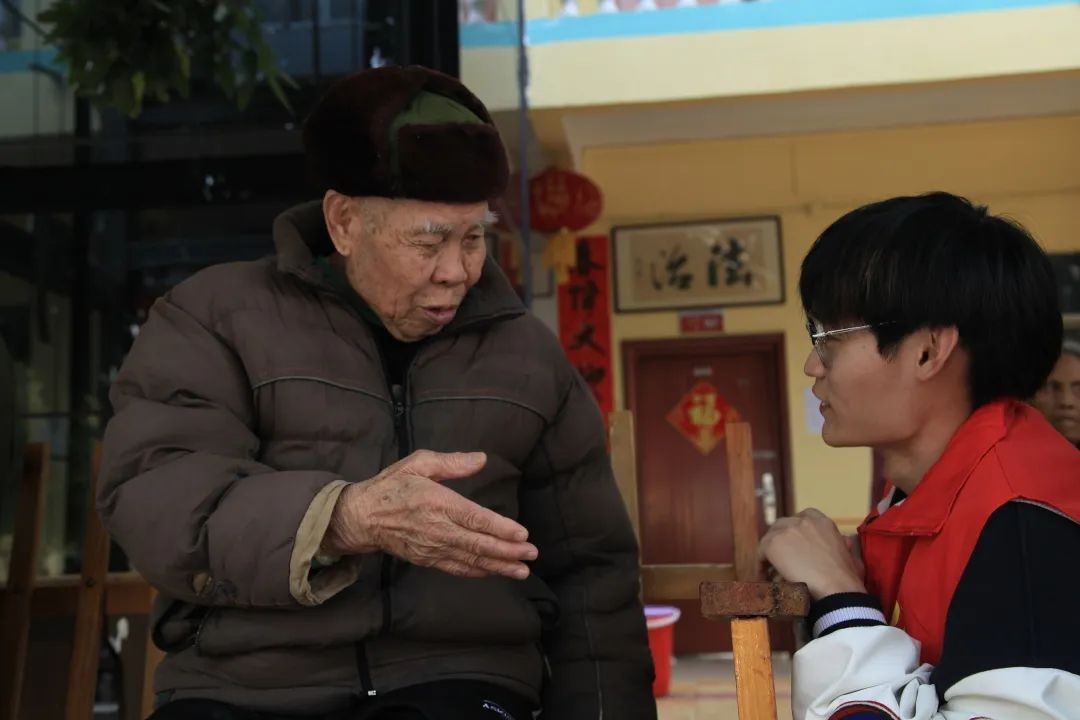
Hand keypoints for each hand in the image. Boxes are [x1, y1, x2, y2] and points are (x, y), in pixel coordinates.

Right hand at [321, 450, 537, 579]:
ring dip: (498, 566)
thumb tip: (481, 459)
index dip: (500, 528)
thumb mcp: (419, 463)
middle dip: (507, 551)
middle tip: (531, 554)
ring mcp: (432, 548)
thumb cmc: (392, 486)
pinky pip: (456, 568)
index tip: (522, 534)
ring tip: (522, 570)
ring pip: (470, 560)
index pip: (474, 518)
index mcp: (437, 502)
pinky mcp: (427, 560)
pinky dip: (477, 572)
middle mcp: (437, 528)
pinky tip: (494, 572)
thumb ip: (452, 462)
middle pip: (477, 543)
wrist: (362, 516)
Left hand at [758, 508, 866, 599]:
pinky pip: (761, 552)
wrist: (836, 588)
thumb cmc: (848, 578)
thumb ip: (843, 544)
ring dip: (772, 550)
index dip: (797, 532)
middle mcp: (802, 520)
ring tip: (772, 567)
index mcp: (822, 521)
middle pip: (783, 525)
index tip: (796, 546)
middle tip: (781, 557)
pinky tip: (764, 575)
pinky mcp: (773, 543)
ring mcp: (786, 530)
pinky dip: (762, 563)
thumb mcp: (851, 555)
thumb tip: (844, 541)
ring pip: (771, 537)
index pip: (803, 518)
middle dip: (781, 539)